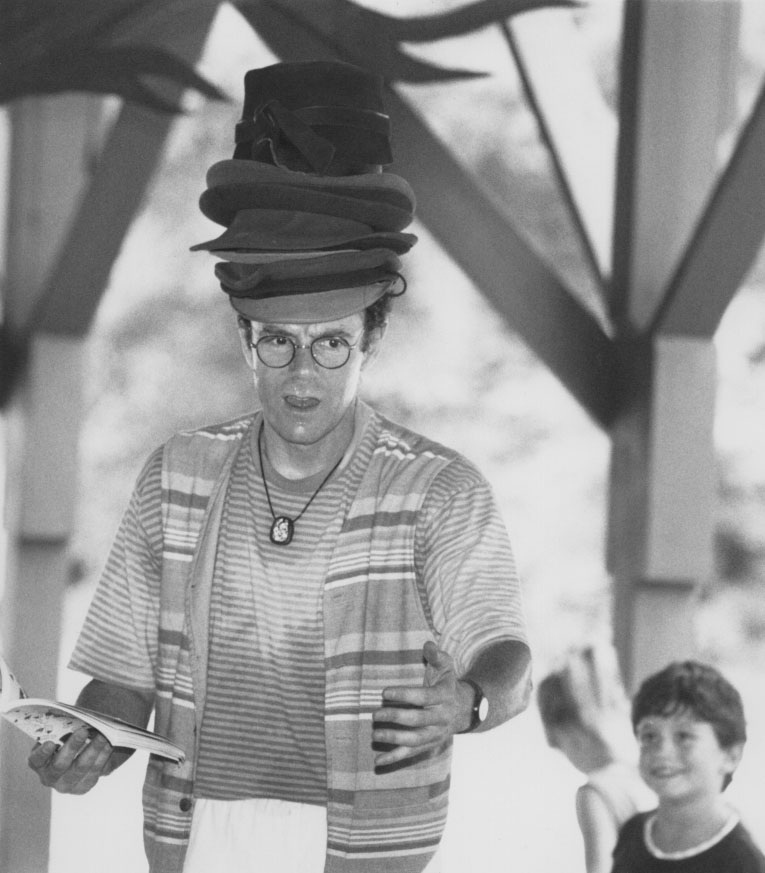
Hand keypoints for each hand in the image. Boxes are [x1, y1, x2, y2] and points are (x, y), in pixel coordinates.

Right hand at [28, 726, 114, 793]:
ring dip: (92, 749)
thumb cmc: (66, 737)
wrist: (80, 753)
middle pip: (60, 764)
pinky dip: (102, 756)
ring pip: (80, 767)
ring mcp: (66, 784)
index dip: (42, 753)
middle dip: (72, 746)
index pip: (36, 760)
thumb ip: (63, 728)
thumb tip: (76, 718)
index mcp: (38, 763)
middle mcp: (50, 777)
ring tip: (102, 735)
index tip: (51, 742)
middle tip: (83, 731)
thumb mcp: (60, 733)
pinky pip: (94, 771)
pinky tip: (109, 744)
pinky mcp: (83, 786)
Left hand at [372, 641, 472, 767]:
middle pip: (417, 720)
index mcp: (444, 696)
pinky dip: (394, 759)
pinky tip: (377, 761)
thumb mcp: (446, 666)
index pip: (423, 697)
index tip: (384, 692)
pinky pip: (411, 754)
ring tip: (375, 733)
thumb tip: (428, 645)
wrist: (464, 709)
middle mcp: (442, 717)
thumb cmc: (447, 683)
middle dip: (395, 717)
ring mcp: (436, 734)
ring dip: (394, 739)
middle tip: (375, 714)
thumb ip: (436, 655)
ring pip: (414, 740)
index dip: (404, 695)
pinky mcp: (429, 745)